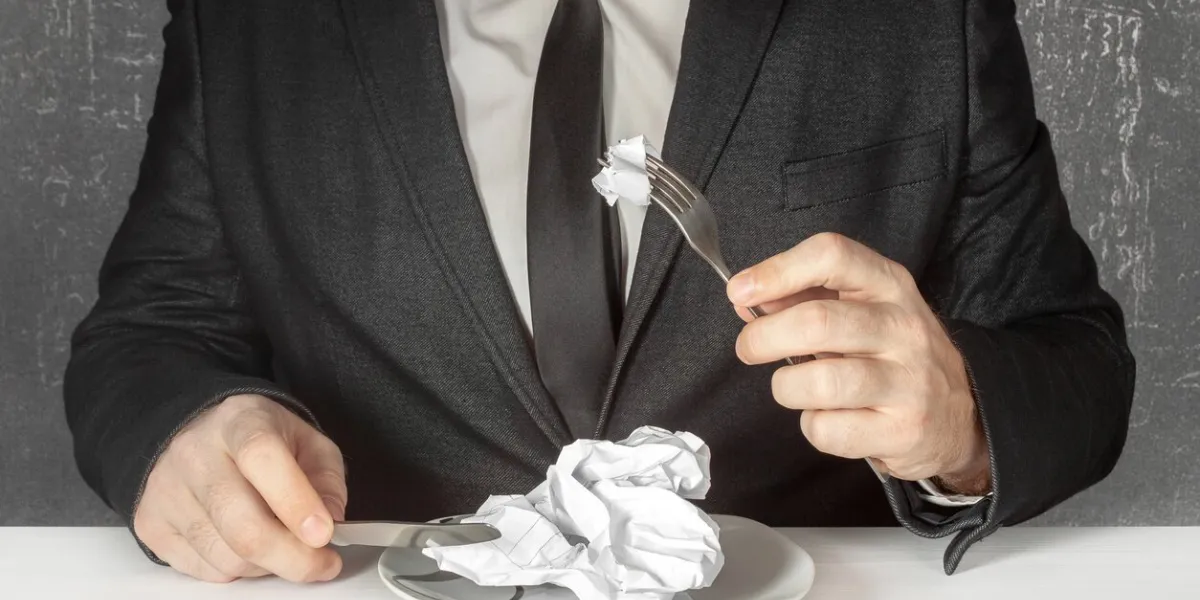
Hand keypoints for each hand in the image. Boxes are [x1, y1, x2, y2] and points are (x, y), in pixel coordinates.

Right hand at [133, 394, 347, 582]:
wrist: (192, 432)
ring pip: (225, 556)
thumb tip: (331, 520)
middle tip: (321, 565)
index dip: (296, 502)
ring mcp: (167, 491)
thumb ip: (326, 478)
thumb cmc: (256, 440)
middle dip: (293, 558)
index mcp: (240, 421)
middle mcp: (195, 453)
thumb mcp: (305, 441)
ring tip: (282, 546)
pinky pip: (203, 570)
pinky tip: (247, 547)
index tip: (324, 533)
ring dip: (267, 566)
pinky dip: (237, 571)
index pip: (262, 458)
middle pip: (243, 525)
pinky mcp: (151, 524)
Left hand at [726, 233, 989, 489]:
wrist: (959, 414)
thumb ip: (805, 297)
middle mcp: (903, 328)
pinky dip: (812, 426)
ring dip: (785, 387)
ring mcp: (908, 382)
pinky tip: (828, 418)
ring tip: (793, 387)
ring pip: (818, 382)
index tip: (740, 291)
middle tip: (749, 348)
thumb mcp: (862, 310)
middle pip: (816, 322)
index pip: (832, 256)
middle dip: (763, 337)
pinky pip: (828, 429)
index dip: (777, 271)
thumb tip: (747, 298)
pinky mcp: (902, 431)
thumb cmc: (892, 354)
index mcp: (889, 285)